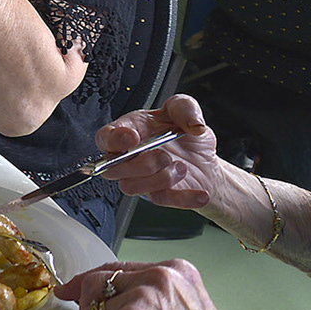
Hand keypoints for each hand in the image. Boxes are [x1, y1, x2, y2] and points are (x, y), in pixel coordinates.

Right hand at [94, 94, 220, 208]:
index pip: (106, 137)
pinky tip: (200, 193)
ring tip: (181, 168)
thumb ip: (185, 108)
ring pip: (131, 187)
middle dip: (140, 164)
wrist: (204, 161)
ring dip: (161, 178)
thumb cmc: (185, 136)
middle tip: (164, 156)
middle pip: (112, 168)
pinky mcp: (158, 196)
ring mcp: (141, 179)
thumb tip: (194, 124)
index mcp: (130, 131)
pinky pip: (163, 201)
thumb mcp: (185, 110)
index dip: (114, 139)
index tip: (132, 137)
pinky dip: (184, 198)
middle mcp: (129, 158)